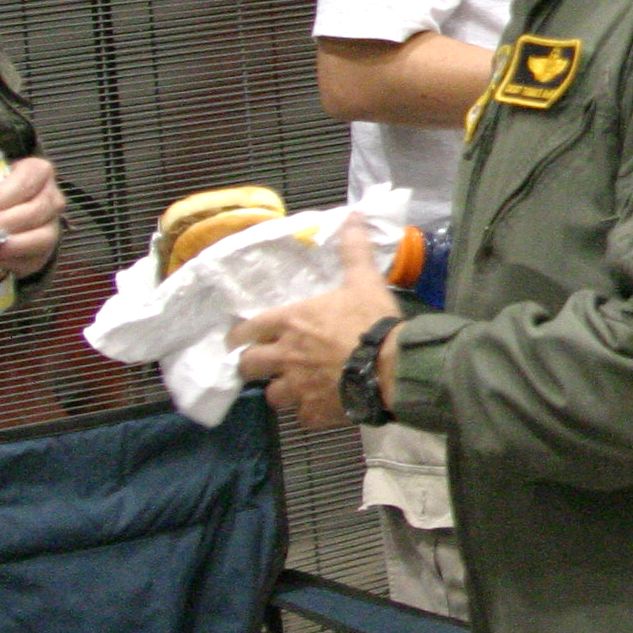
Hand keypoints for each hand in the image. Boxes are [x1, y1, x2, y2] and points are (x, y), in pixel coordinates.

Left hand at [0, 156, 61, 279]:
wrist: (1, 221)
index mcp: (36, 172)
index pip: (31, 176)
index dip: (7, 192)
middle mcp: (51, 197)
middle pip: (37, 209)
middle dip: (4, 222)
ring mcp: (52, 226)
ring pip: (42, 236)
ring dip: (9, 245)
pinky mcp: (46, 252)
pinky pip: (35, 259)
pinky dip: (11, 261)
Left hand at [234, 216, 402, 431]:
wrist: (391, 364)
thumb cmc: (372, 320)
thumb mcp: (363, 280)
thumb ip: (352, 250)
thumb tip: (352, 214)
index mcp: (290, 323)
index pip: (245, 330)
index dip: (241, 335)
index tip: (242, 338)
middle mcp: (285, 356)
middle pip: (248, 366)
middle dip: (254, 364)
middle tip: (266, 363)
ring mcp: (298, 387)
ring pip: (272, 396)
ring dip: (281, 391)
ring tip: (295, 388)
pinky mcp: (315, 412)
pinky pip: (302, 418)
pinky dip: (310, 413)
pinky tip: (321, 407)